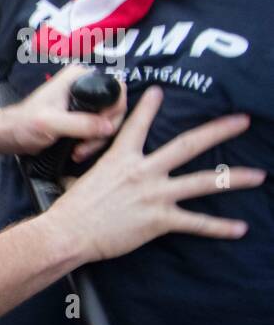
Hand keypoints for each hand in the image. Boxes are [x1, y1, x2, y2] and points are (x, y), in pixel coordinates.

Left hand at [4, 66, 126, 159]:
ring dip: (97, 140)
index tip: (101, 130)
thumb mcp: (52, 123)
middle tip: (86, 147)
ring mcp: (84, 101)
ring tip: (79, 152)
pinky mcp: (81, 116)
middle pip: (115, 107)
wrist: (10, 135)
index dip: (113, 111)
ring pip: (108, 120)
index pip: (116, 89)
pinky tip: (78, 151)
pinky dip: (92, 142)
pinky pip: (98, 128)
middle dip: (105, 130)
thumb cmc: (25, 124)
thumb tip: (109, 128)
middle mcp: (85, 85)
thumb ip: (81, 124)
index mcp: (80, 77)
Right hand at [46, 86, 263, 262]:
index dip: (150, 106)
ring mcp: (155, 194)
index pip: (138, 125)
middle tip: (242, 120)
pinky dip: (219, 227)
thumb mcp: (80, 180)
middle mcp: (143, 171)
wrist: (68, 233)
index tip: (160, 91)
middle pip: (188, 144)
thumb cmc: (70, 210)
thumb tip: (80, 180)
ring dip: (234, 178)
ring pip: (203, 181)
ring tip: (259, 175)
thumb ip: (95, 175)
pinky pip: (196, 223)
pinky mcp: (159, 220)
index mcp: (120, 158)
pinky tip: (240, 228)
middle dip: (218, 131)